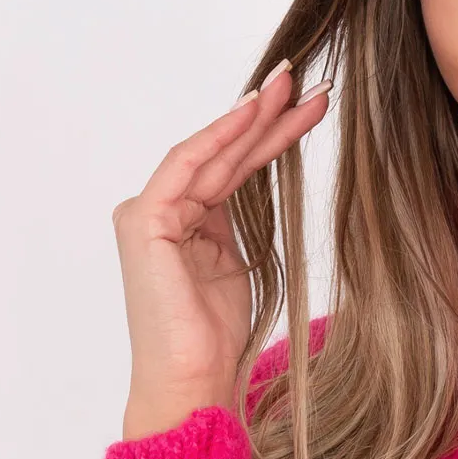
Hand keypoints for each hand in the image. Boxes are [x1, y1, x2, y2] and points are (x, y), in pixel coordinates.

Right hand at [113, 59, 331, 440]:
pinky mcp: (146, 219)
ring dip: (254, 116)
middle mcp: (162, 209)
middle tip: (306, 78)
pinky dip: (222, 136)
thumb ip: (235, 225)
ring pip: (212, 152)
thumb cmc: (213, 338)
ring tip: (295, 86)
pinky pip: (190, 165)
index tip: (311, 106)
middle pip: (225, 152)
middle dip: (267, 114)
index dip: (271, 134)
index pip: (233, 166)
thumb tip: (258, 183)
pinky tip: (255, 113)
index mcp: (184, 221)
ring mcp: (149, 212)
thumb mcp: (236, 267)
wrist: (191, 380)